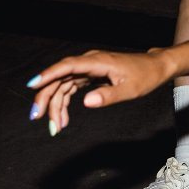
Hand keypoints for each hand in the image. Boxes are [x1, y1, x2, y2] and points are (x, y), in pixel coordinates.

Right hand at [27, 48, 173, 135]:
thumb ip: (109, 95)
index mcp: (97, 62)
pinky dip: (64, 103)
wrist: (155, 67)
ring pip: (63, 85)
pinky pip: (70, 88)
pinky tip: (63, 119)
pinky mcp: (89, 75)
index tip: (32, 85)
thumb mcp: (130, 89)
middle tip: (38, 117)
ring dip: (55, 105)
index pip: (67, 66)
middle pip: (59, 78)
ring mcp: (88, 69)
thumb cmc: (145, 76)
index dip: (48, 75)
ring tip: (54, 126)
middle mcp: (89, 63)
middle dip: (46, 97)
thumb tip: (87, 101)